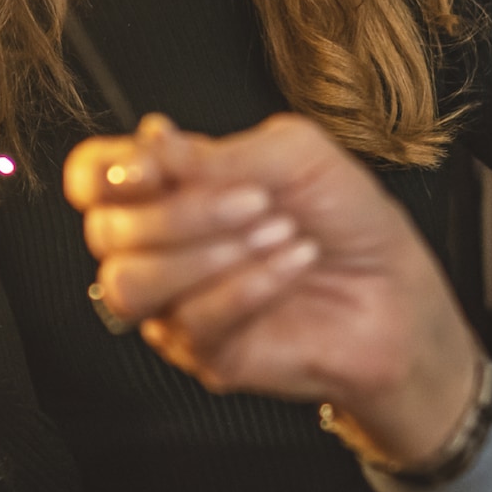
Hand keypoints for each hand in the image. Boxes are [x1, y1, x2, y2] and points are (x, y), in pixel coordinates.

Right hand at [64, 113, 483, 465]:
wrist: (398, 295)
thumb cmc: (348, 222)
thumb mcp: (296, 156)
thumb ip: (218, 151)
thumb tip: (149, 139)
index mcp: (171, 189)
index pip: (93, 178)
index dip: (106, 171)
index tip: (151, 164)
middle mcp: (161, 248)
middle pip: (105, 231)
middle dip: (183, 210)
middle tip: (258, 199)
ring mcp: (175, 306)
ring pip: (131, 284)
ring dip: (207, 252)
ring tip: (278, 233)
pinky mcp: (205, 353)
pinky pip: (193, 321)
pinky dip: (248, 286)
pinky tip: (291, 265)